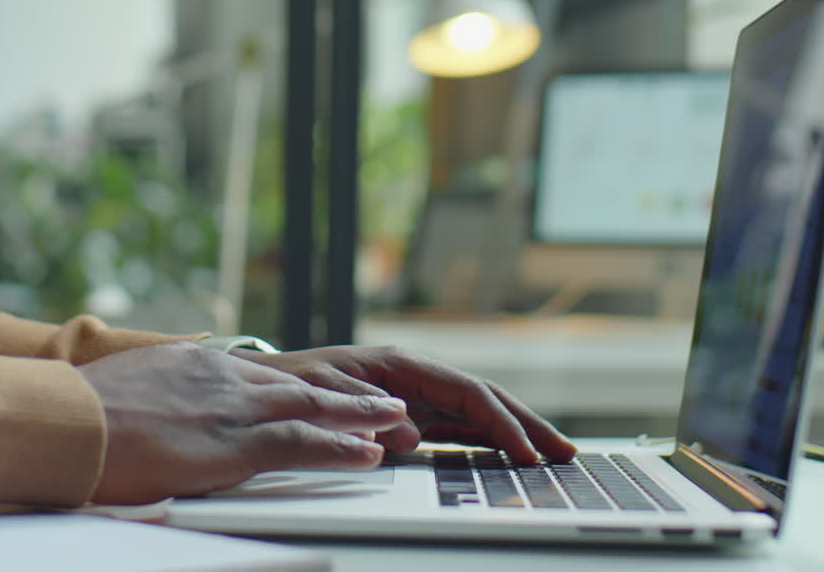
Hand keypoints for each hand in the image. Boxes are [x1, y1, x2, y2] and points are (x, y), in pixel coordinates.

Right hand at [77, 342, 408, 504]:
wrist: (62, 420)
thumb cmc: (76, 415)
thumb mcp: (124, 390)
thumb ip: (156, 396)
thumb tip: (154, 411)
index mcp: (194, 366)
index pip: (262, 376)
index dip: (301, 389)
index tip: (325, 396)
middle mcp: (221, 379)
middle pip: (298, 385)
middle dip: (345, 396)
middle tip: (382, 401)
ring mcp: (230, 410)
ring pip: (310, 409)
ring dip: (357, 417)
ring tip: (394, 422)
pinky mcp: (230, 445)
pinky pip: (298, 445)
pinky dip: (338, 448)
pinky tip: (367, 453)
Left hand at [232, 345, 576, 464]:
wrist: (257, 389)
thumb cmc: (284, 384)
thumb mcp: (316, 394)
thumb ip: (361, 412)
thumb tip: (410, 434)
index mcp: (397, 365)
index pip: (466, 392)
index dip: (501, 422)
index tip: (525, 452)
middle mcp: (411, 378)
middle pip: (482, 399)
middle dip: (525, 424)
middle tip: (566, 453)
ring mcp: (411, 397)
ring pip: (474, 414)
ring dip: (512, 433)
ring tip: (550, 457)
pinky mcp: (404, 416)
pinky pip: (454, 428)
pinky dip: (484, 441)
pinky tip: (507, 458)